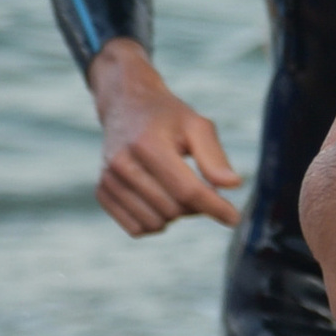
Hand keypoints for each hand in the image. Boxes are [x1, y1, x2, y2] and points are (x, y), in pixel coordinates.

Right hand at [88, 40, 242, 234]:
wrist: (125, 105)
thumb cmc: (168, 117)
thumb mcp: (197, 126)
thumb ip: (214, 157)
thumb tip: (233, 185)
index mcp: (148, 144)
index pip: (187, 190)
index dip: (215, 207)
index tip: (234, 217)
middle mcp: (122, 163)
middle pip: (174, 210)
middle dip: (195, 205)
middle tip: (197, 184)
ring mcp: (108, 179)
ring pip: (155, 223)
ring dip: (174, 215)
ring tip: (176, 188)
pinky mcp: (102, 192)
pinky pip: (137, 229)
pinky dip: (154, 221)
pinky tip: (159, 199)